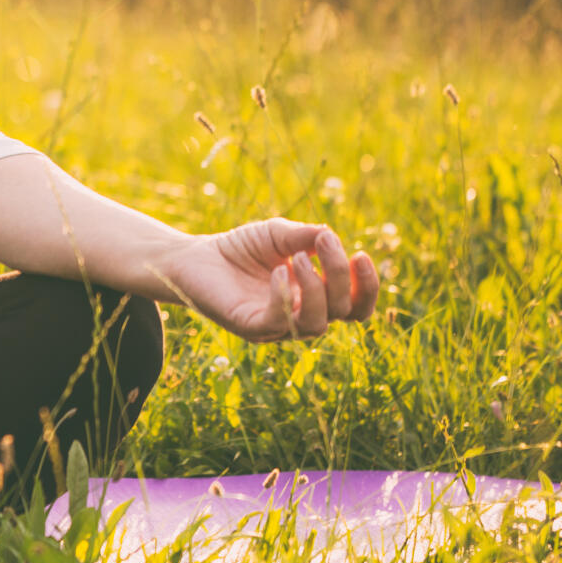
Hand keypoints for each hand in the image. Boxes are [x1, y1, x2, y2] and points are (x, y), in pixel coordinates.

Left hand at [153, 217, 378, 341]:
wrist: (194, 257)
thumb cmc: (240, 248)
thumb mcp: (278, 234)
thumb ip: (305, 236)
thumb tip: (331, 236)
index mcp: (315, 297)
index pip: (355, 307)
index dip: (367, 287)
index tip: (360, 255)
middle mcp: (300, 316)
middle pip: (342, 311)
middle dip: (340, 276)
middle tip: (324, 243)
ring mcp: (276, 326)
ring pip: (316, 324)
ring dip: (316, 288)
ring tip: (299, 257)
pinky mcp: (250, 327)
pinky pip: (278, 322)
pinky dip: (285, 297)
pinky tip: (279, 271)